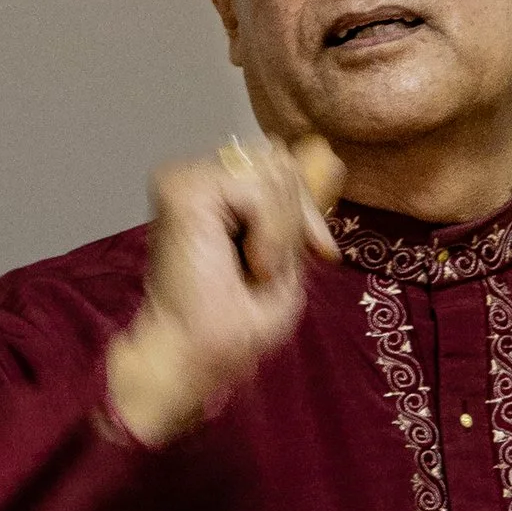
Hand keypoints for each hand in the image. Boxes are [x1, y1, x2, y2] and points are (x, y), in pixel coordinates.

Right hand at [104, 137, 342, 447]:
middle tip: (269, 268)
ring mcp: (187, 180)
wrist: (198, 355)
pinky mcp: (181, 188)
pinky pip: (255, 186)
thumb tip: (330, 155)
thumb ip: (301, 207)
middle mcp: (201, 179)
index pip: (281, 163)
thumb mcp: (290, 256)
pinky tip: (248, 261)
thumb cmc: (236, 324)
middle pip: (279, 160)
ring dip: (280, 231)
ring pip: (272, 170)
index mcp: (222, 194)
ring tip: (255, 267)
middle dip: (295, 219)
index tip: (320, 253)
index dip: (308, 208)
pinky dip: (267, 232)